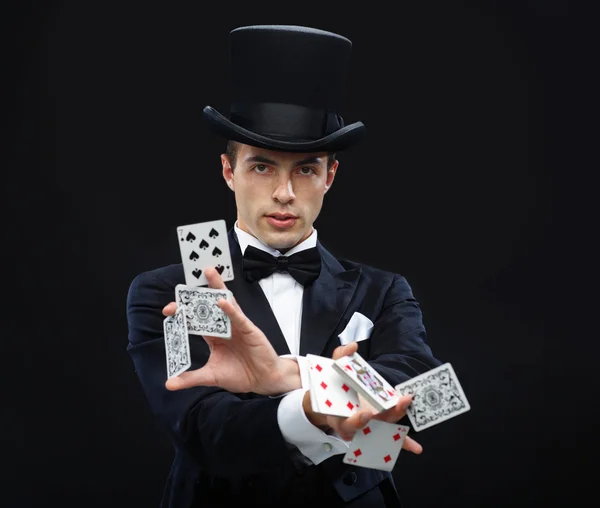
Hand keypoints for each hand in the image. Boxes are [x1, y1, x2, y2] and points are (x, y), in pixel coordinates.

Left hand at [163, 267, 300, 395]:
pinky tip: (222, 302)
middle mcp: (224, 327)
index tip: (168, 310)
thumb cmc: (240, 374)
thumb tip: (168, 384)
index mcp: (214, 336)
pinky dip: (231, 310)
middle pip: (209, 307)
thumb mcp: (211, 376)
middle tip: (182, 288)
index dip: (184, 313)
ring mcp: (237, 326)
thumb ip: (190, 378)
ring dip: (218, 288)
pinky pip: (239, 317)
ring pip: (226, 303)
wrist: (264, 380)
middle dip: (196, 297)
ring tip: (209, 273)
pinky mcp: (249, 330)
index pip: (196, 320)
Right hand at [303, 341, 422, 454]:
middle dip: (386, 418)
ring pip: (385, 430)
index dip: (357, 421)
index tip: (366, 413)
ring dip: (398, 421)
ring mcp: (369, 429)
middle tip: (397, 404)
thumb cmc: (333, 389)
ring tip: (406, 403)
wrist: (332, 403)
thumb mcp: (331, 371)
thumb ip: (340, 358)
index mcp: (340, 419)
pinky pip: (392, 439)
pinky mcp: (380, 429)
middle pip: (372, 428)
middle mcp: (356, 428)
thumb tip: (352, 347)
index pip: (348, 424)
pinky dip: (404, 443)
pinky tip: (417, 448)